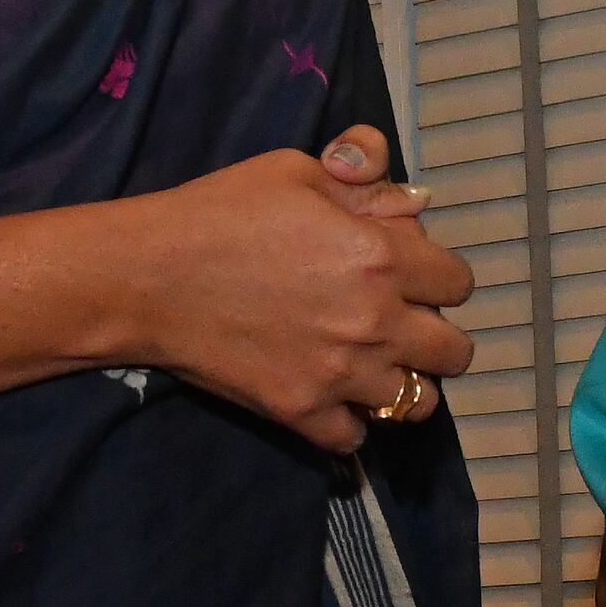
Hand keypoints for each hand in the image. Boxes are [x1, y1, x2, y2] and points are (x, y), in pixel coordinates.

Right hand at [115, 126, 472, 450]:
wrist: (146, 276)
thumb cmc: (219, 211)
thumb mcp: (295, 169)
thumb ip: (364, 177)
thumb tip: (414, 200)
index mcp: (381, 256)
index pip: (458, 283)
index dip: (439, 277)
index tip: (413, 277)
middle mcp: (374, 321)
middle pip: (455, 352)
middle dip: (436, 335)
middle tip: (402, 325)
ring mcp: (339, 373)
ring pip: (416, 403)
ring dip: (402, 383)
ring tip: (373, 366)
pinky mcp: (300, 411)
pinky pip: (355, 437)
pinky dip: (348, 421)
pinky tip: (330, 396)